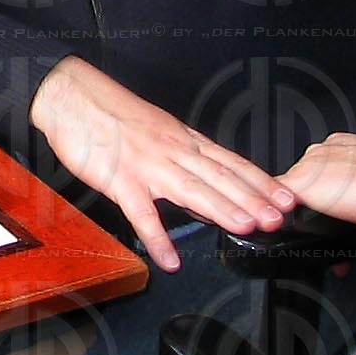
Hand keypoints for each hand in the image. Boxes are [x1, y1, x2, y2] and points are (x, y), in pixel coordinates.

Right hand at [30, 57, 295, 270]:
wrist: (69, 95)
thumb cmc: (107, 110)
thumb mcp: (154, 126)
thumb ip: (181, 152)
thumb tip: (206, 179)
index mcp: (181, 137)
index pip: (230, 161)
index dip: (260, 181)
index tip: (286, 197)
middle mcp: (171, 150)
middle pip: (218, 176)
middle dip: (252, 198)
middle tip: (279, 218)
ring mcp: (146, 165)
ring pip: (190, 188)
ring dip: (221, 208)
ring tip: (246, 227)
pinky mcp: (118, 179)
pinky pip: (141, 214)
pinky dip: (157, 238)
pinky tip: (170, 259)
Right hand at [278, 132, 355, 229]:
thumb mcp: (351, 231)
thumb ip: (325, 228)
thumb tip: (328, 252)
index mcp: (302, 182)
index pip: (276, 196)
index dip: (285, 213)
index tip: (298, 225)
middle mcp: (309, 160)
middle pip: (299, 183)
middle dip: (314, 200)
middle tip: (335, 219)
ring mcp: (327, 147)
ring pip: (318, 168)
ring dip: (329, 182)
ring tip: (355, 199)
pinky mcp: (344, 138)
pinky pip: (335, 155)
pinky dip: (344, 167)